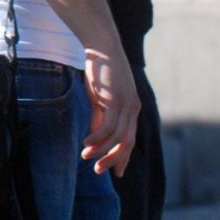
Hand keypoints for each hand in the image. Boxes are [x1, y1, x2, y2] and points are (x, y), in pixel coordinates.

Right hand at [81, 47, 139, 175]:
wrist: (102, 46)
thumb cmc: (100, 71)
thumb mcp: (100, 98)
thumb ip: (100, 117)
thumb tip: (95, 137)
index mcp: (132, 110)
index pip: (130, 139)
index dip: (123, 157)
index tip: (117, 173)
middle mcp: (133, 109)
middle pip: (127, 143)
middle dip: (114, 159)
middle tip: (99, 171)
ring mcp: (126, 105)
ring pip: (117, 137)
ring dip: (102, 150)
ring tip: (87, 157)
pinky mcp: (116, 100)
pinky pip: (107, 126)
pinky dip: (97, 137)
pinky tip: (86, 143)